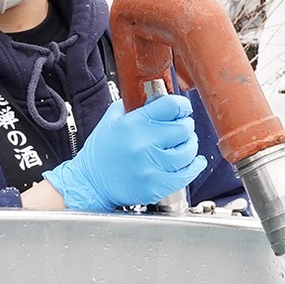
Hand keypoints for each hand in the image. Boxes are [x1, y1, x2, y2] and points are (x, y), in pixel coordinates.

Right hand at [44, 95, 207, 212]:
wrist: (90, 183)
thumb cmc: (102, 153)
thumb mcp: (111, 120)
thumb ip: (134, 106)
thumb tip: (158, 97)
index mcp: (132, 124)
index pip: (171, 106)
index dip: (182, 106)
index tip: (183, 109)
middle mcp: (142, 144)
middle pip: (183, 128)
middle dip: (185, 126)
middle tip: (181, 129)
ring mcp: (150, 166)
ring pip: (187, 151)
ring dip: (189, 146)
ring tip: (183, 145)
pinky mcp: (155, 186)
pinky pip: (186, 175)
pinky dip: (195, 167)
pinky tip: (195, 162)